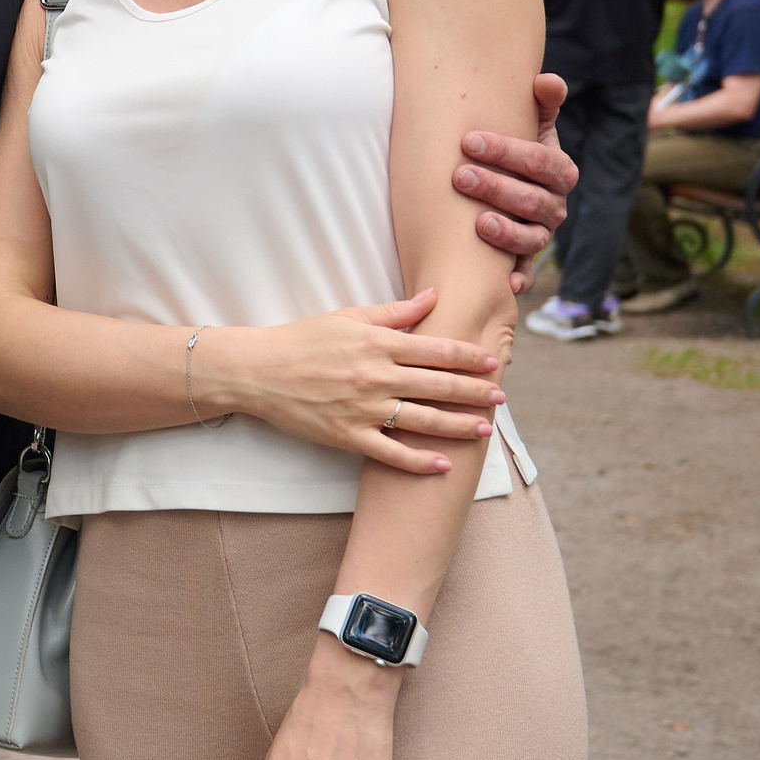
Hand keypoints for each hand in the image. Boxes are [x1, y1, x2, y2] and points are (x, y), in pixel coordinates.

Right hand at [215, 289, 504, 475]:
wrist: (258, 371)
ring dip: (459, 426)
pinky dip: (419, 461)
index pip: (437, 350)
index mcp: (377, 344)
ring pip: (423, 421)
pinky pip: (391, 454)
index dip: (470, 356)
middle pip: (439, 386)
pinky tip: (443, 464)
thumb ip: (395, 311)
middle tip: (501, 397)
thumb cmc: (302, 340)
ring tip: (484, 430)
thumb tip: (433, 296)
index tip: (493, 361)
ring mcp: (363, 409)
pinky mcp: (348, 436)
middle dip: (475, 392)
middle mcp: (376, 377)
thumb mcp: (348, 316)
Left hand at [453, 71, 575, 293]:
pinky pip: (525, 273)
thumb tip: (547, 80)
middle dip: (497, 188)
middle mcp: (555, 205)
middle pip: (534, 200)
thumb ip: (540, 102)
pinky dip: (517, 280)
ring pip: (533, 238)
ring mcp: (541, 234)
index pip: (540, 161)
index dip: (507, 150)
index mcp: (559, 170)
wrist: (505, 181)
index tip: (469, 139)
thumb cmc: (511, 149)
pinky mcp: (524, 260)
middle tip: (459, 175)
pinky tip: (502, 283)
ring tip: (478, 223)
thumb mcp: (528, 123)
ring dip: (507, 233)